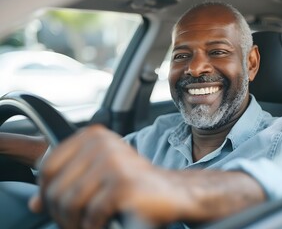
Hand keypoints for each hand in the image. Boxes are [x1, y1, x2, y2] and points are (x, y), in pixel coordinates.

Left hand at [29, 124, 184, 228]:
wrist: (171, 191)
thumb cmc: (133, 183)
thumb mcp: (97, 176)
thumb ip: (67, 182)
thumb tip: (35, 202)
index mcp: (93, 137)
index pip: (48, 167)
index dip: (46, 193)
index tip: (54, 206)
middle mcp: (101, 144)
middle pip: (57, 188)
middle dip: (60, 214)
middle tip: (71, 223)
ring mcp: (113, 162)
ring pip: (70, 203)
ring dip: (74, 223)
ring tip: (84, 227)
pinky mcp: (123, 183)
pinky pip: (92, 214)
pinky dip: (93, 227)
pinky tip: (103, 224)